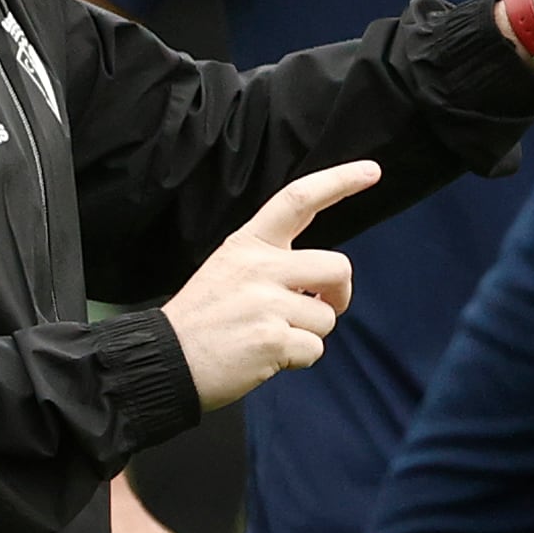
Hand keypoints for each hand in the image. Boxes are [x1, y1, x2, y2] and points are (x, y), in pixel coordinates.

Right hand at [161, 161, 377, 410]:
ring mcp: (265, 302)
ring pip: (327, 316)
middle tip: (320, 308)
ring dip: (309, 334)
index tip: (371, 171)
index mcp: (248, 244)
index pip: (297, 199)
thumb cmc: (201, 321)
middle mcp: (260, 267)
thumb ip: (272, 265)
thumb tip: (318, 286)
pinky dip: (297, 360)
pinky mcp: (272, 338)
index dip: (339, 181)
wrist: (163, 362)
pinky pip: (314, 350)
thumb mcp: (228, 270)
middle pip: (337, 266)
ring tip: (271, 338)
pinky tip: (266, 358)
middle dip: (340, 294)